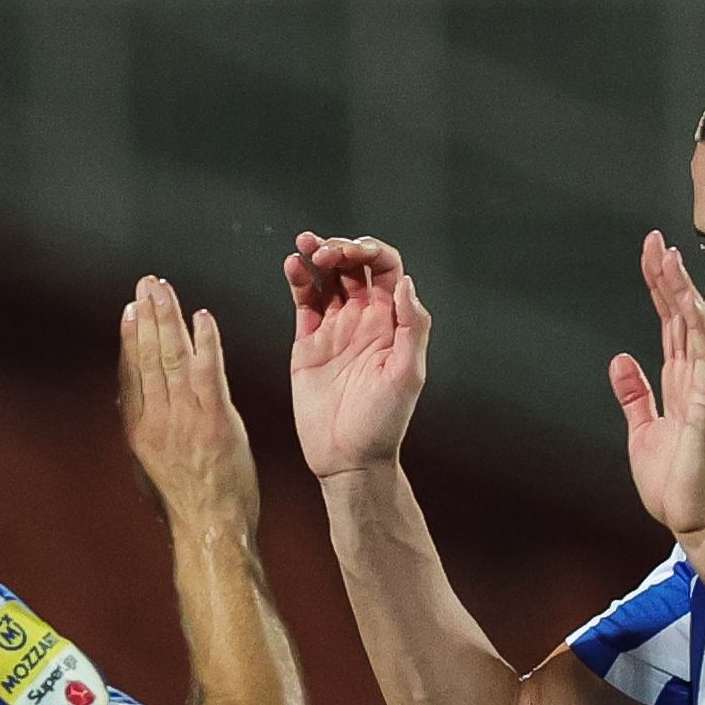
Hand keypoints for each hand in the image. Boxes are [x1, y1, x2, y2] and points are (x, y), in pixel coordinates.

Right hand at [118, 273, 256, 534]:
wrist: (207, 529)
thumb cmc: (184, 505)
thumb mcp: (149, 469)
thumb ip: (143, 431)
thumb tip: (133, 405)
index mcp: (138, 430)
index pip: (130, 373)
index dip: (129, 339)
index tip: (129, 311)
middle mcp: (155, 418)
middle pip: (147, 355)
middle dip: (147, 315)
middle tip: (146, 284)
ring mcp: (183, 417)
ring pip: (172, 355)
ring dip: (169, 317)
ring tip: (165, 289)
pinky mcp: (213, 417)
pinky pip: (208, 369)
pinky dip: (204, 340)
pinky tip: (202, 316)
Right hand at [285, 231, 432, 478]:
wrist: (348, 458)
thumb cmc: (384, 422)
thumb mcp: (408, 374)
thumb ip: (412, 326)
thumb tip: (405, 283)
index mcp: (392, 321)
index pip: (386, 269)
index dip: (372, 251)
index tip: (355, 252)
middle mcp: (364, 319)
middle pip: (354, 266)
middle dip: (341, 249)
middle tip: (327, 252)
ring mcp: (335, 329)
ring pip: (327, 279)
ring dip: (318, 256)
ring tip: (305, 246)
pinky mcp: (308, 343)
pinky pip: (304, 302)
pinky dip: (298, 280)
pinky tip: (293, 265)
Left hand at [610, 229, 704, 544]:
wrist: (692, 517)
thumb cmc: (673, 480)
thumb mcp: (642, 430)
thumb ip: (635, 395)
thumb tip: (620, 359)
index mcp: (679, 383)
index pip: (670, 326)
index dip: (660, 291)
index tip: (652, 257)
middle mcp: (696, 379)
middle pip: (681, 318)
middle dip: (668, 280)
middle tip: (655, 242)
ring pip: (695, 330)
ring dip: (682, 295)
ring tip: (669, 260)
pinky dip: (698, 332)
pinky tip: (690, 306)